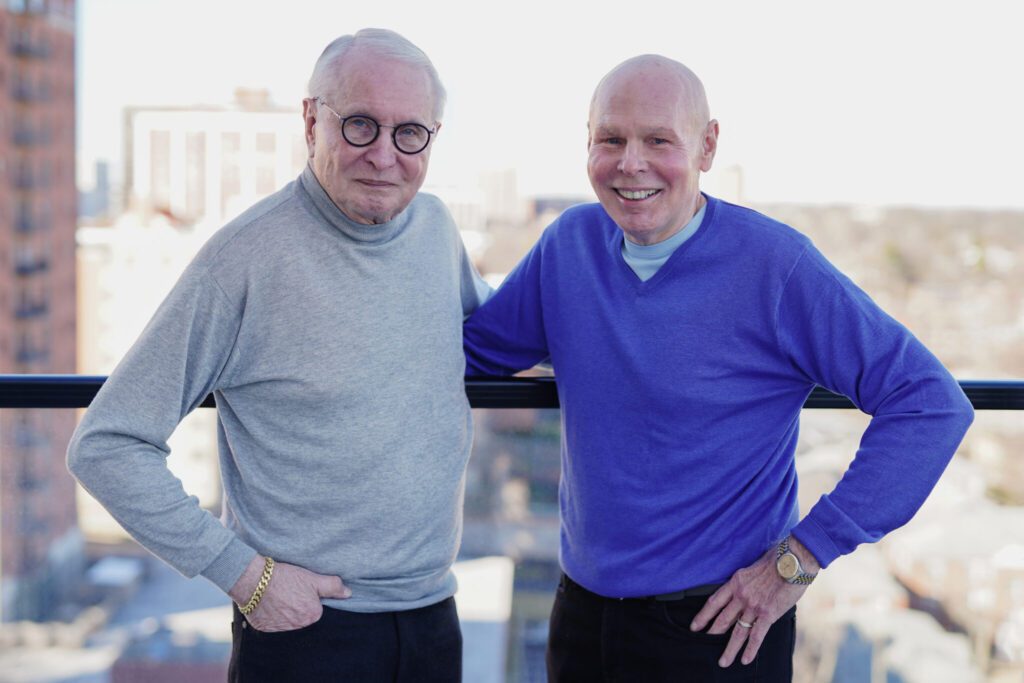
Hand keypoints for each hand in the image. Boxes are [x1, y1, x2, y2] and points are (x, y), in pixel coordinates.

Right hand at [228, 555, 350, 631]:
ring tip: (278, 598)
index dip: (309, 599)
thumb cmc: (285, 577)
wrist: (254, 580)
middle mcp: (299, 627)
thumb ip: (332, 586)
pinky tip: (269, 605)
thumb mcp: (312, 578)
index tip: (301, 591)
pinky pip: (273, 626)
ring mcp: (281, 631)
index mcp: (312, 615)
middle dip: (298, 608)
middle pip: (303, 618)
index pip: (316, 610)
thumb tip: (348, 593)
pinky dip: (272, 618)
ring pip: (288, 622)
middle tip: (289, 594)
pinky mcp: (266, 630)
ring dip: (285, 614)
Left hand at [690, 538, 817, 667]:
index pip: (714, 602)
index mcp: (736, 582)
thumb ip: (746, 581)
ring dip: (729, 649)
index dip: (703, 615)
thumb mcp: (752, 567)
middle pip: (722, 619)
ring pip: (738, 632)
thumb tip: (746, 588)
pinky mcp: (768, 614)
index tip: (695, 626)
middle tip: (704, 645)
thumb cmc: (776, 560)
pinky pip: (756, 635)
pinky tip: (745, 660)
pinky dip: (750, 649)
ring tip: (723, 661)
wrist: (793, 561)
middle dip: (712, 634)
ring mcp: (753, 606)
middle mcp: (741, 596)